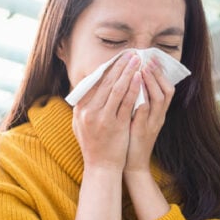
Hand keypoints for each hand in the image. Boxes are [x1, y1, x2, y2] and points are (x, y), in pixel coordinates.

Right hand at [72, 52, 141, 170]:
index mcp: (80, 109)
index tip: (116, 58)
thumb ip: (82, 106)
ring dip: (127, 72)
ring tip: (136, 60)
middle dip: (118, 65)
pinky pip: (125, 102)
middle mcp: (88, 111)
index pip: (93, 82)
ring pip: (115, 89)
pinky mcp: (115, 125)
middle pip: (105, 82)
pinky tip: (139, 77)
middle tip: (129, 53)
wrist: (101, 167)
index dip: (106, 68)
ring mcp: (101, 118)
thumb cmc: (93, 145)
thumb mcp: (80, 124)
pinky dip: (132, 88)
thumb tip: (84, 87)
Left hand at [125, 56, 174, 172]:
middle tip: (148, 59)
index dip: (160, 73)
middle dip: (157, 74)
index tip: (151, 58)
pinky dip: (141, 101)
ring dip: (151, 84)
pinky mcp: (142, 132)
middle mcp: (159, 117)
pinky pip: (144, 114)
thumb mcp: (136, 117)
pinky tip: (135, 91)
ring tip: (142, 70)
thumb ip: (136, 102)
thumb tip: (131, 82)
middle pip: (165, 91)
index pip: (165, 88)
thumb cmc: (130, 139)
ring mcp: (152, 124)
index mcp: (158, 112)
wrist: (132, 165)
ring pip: (158, 100)